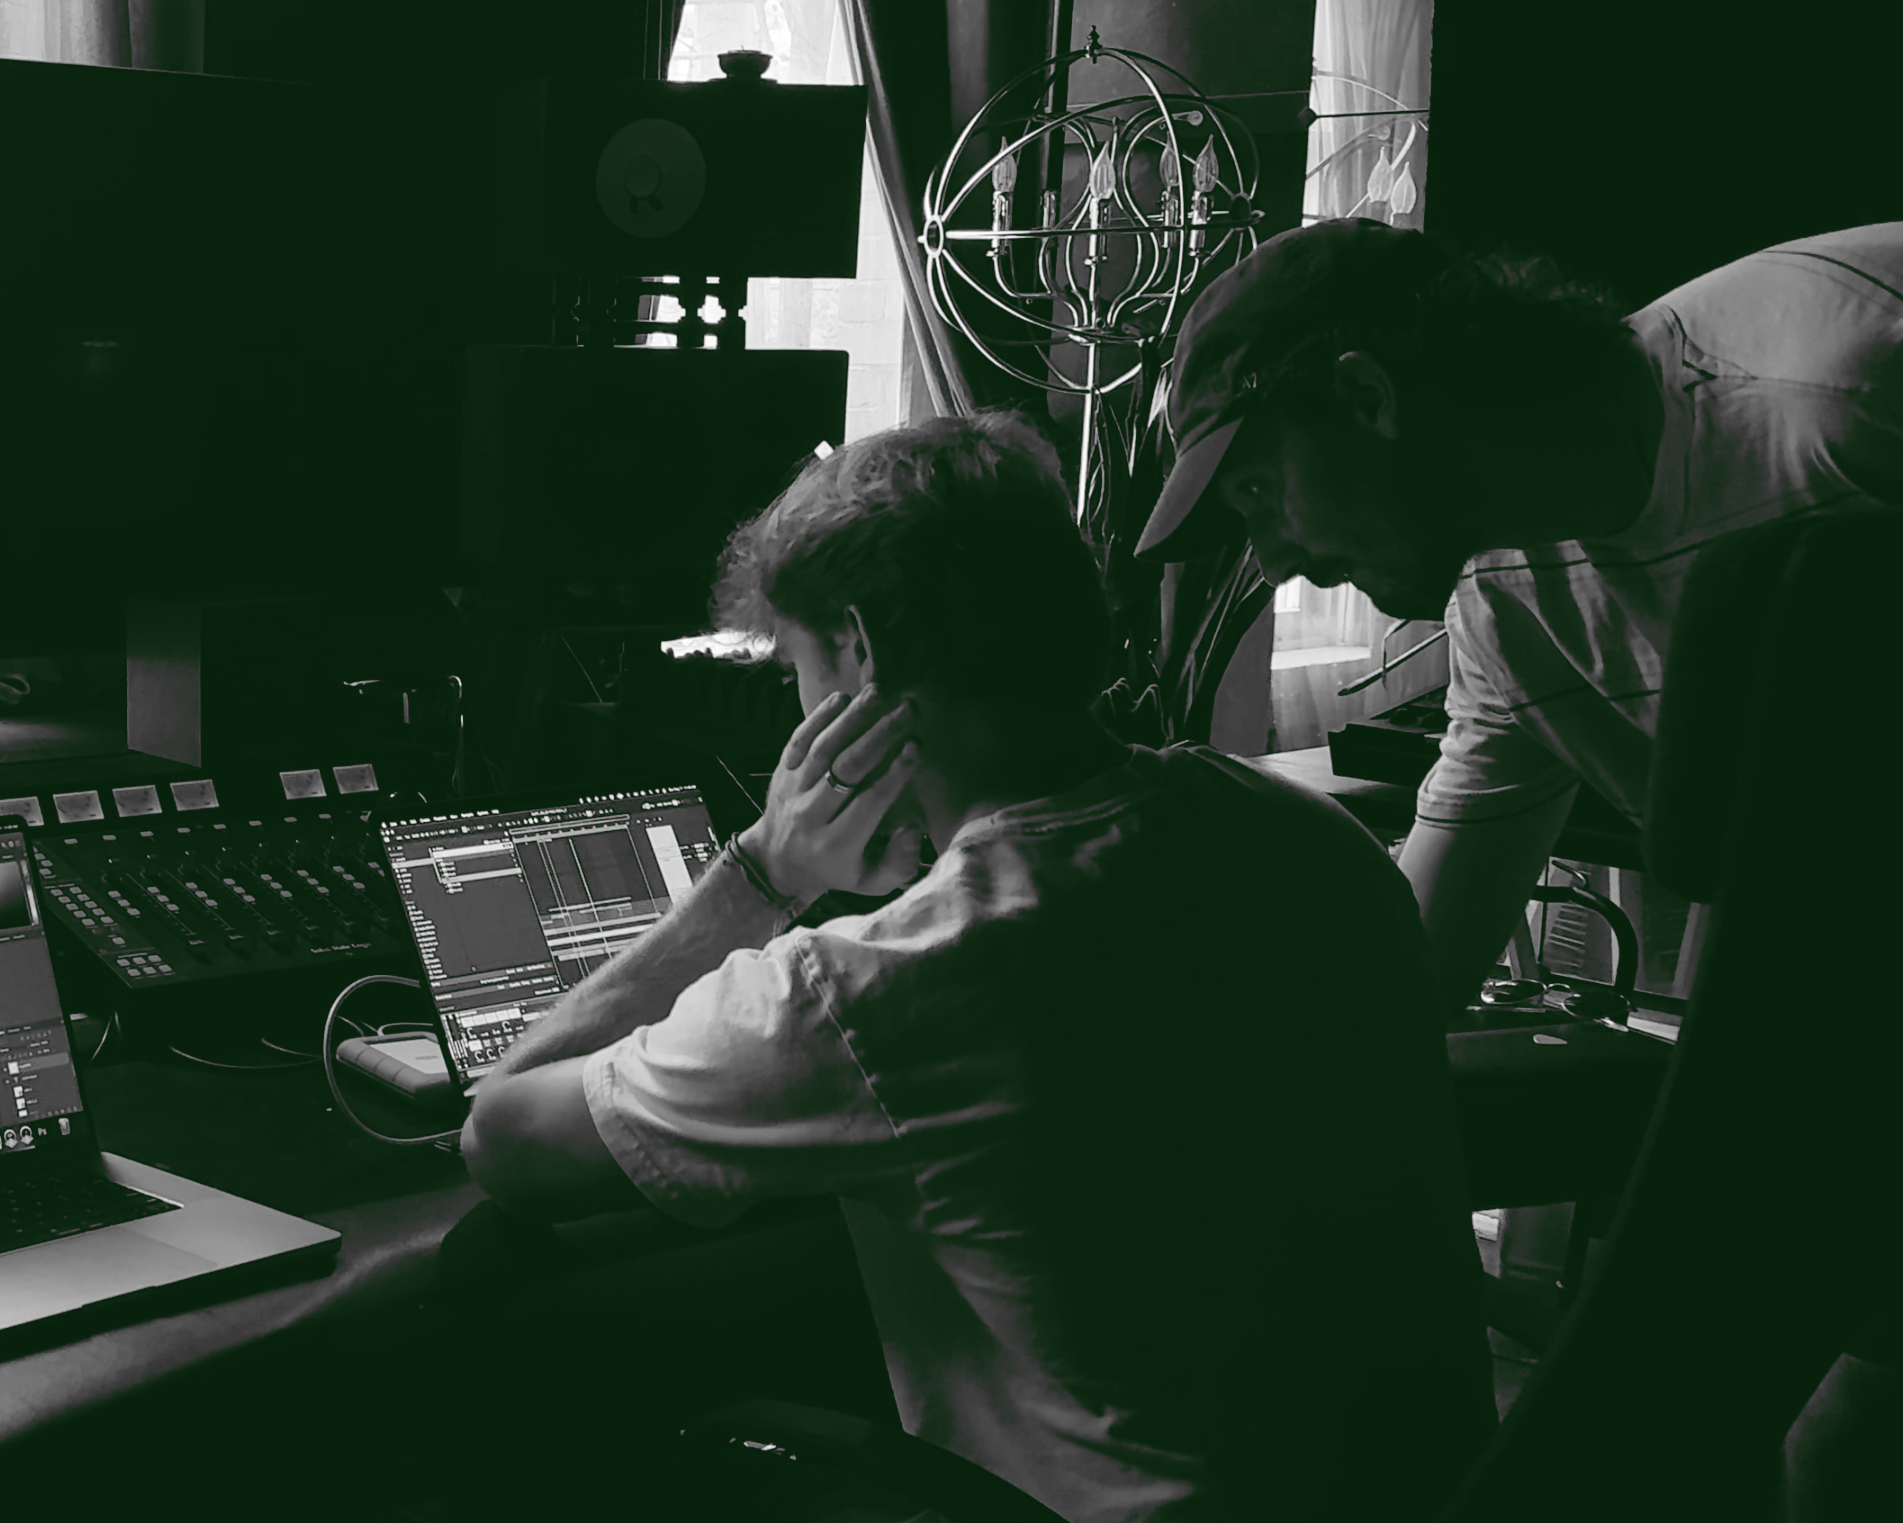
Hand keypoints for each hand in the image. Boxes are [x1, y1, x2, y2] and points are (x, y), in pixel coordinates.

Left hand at [739, 685, 923, 904]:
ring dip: (852, 718)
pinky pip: (799, 740)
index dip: (895, 773)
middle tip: (908, 711)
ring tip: (879, 693)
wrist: (777, 863)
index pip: (870, 802)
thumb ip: (898, 863)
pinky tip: (842, 698)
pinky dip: (818, 718)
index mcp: (837, 845)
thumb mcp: (871, 881)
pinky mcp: (782, 772)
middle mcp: (811, 816)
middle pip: (848, 769)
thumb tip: (911, 830)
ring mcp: (793, 791)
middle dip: (880, 735)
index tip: (916, 746)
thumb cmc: (837, 869)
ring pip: (824, 748)